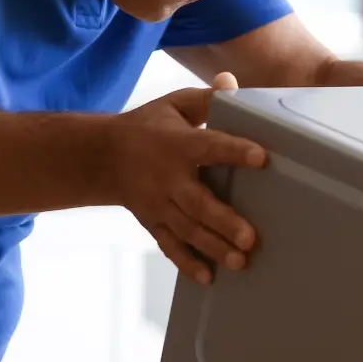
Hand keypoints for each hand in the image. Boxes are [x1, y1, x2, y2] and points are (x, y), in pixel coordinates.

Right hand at [109, 72, 261, 285]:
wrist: (101, 157)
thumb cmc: (147, 127)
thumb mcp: (174, 105)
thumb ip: (206, 99)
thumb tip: (232, 84)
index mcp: (176, 144)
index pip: (209, 146)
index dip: (235, 150)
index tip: (262, 157)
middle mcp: (167, 178)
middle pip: (197, 203)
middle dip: (224, 221)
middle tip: (251, 237)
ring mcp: (158, 204)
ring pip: (187, 230)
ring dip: (213, 247)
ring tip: (240, 261)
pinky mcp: (152, 222)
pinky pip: (169, 245)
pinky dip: (187, 263)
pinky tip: (208, 277)